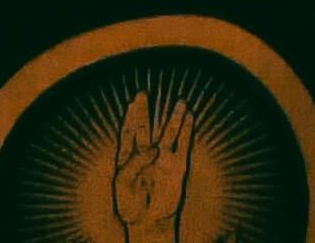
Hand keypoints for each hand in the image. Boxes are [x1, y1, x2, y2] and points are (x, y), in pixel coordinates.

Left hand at [112, 89, 190, 240]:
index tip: (132, 103)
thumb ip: (135, 163)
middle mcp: (146, 154)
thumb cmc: (130, 204)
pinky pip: (183, 146)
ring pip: (168, 134)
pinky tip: (191, 118)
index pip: (129, 132)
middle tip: (143, 92)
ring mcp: (163, 160)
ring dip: (173, 118)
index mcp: (129, 157)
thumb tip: (153, 150)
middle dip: (145, 111)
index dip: (130, 118)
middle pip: (146, 127)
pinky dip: (187, 132)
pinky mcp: (177, 168)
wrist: (147, 222)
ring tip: (179, 101)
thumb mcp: (123, 182)